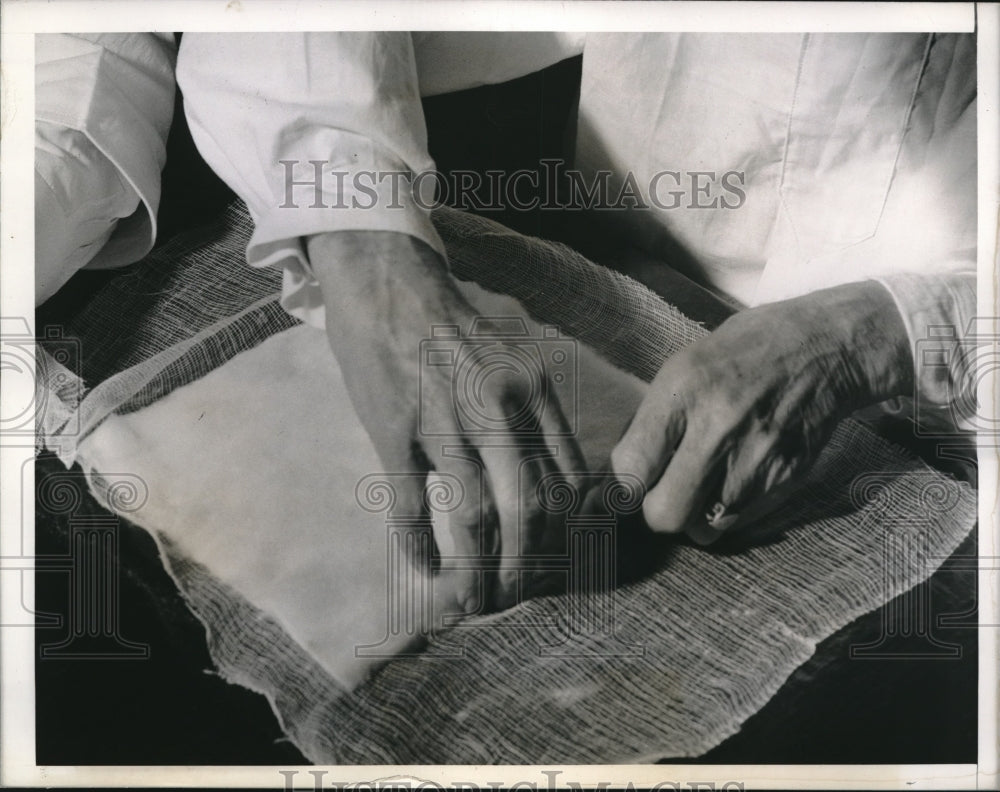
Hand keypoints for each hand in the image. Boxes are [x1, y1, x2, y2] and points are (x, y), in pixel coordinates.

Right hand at [308, 230, 585, 610]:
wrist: (391, 283)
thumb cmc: (455, 325)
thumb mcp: (517, 358)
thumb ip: (539, 414)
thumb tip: (558, 476)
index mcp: (534, 394)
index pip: (567, 482)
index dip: (565, 533)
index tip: (556, 562)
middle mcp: (498, 412)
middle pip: (527, 511)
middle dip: (527, 568)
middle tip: (517, 597)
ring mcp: (444, 424)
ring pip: (474, 519)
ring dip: (477, 572)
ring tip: (475, 602)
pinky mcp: (395, 432)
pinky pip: (411, 505)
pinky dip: (419, 546)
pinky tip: (425, 569)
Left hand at [611, 280, 913, 542]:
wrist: (825, 347)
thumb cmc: (746, 351)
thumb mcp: (685, 364)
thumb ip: (654, 418)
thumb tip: (622, 470)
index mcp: (683, 390)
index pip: (630, 470)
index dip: (623, 484)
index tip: (630, 479)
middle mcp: (717, 429)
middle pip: (663, 514)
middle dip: (656, 509)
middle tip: (662, 490)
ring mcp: (755, 459)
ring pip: (700, 529)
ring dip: (693, 516)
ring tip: (700, 484)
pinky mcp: (784, 479)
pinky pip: (737, 524)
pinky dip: (726, 514)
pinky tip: (729, 483)